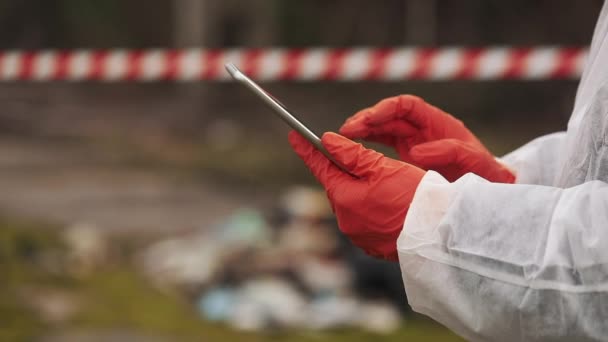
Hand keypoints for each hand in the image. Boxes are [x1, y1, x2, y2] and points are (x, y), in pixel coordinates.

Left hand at [288, 131, 424, 260]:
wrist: (438, 233)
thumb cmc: (414, 196)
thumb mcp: (382, 167)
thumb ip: (351, 154)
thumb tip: (328, 141)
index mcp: (344, 197)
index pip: (320, 168)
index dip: (307, 150)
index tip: (294, 136)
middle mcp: (345, 220)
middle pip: (337, 187)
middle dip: (342, 171)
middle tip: (355, 157)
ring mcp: (358, 235)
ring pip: (350, 204)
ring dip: (358, 191)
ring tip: (384, 184)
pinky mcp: (372, 245)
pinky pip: (363, 221)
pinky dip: (369, 209)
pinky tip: (387, 204)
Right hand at [339, 95, 514, 182]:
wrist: (486, 189)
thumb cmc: (484, 173)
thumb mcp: (473, 161)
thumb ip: (450, 152)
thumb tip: (418, 152)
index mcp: (437, 123)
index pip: (405, 107)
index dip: (384, 110)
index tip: (368, 120)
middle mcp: (421, 128)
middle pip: (386, 116)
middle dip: (365, 120)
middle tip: (345, 131)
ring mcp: (412, 140)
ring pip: (379, 129)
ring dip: (360, 132)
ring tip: (340, 140)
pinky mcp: (405, 155)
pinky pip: (380, 145)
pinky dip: (365, 146)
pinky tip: (350, 154)